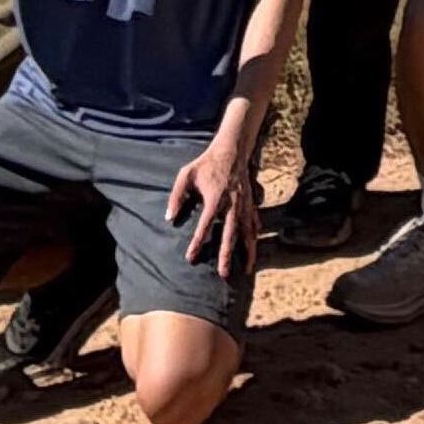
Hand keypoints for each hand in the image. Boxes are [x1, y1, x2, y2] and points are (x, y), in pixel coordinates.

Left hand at [168, 139, 259, 275]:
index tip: (191, 258)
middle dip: (227, 255)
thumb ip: (176, 196)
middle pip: (230, 234)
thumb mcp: (186, 175)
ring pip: (247, 232)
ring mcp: (244, 204)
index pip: (204, 226)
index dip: (197, 242)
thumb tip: (168, 217)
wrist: (231, 150)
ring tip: (248, 268)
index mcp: (215, 198)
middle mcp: (232, 204)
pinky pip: (255, 222)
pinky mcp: (250, 202)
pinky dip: (255, 235)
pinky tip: (254, 246)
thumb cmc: (206, 163)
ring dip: (248, 251)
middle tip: (224, 273)